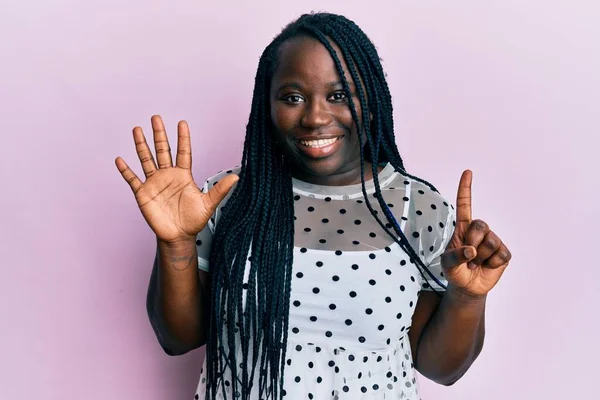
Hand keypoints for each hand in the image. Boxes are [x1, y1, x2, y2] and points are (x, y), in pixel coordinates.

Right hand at [115, 115, 237, 243]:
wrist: (179, 236)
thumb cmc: (194, 219)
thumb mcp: (209, 203)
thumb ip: (220, 190)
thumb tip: (236, 178)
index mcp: (183, 175)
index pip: (183, 152)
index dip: (183, 138)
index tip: (182, 122)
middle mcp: (168, 175)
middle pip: (162, 150)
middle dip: (159, 134)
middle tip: (156, 117)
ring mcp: (154, 183)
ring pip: (146, 159)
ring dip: (141, 145)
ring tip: (137, 129)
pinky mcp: (143, 193)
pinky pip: (133, 179)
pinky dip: (126, 170)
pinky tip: (120, 159)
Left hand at [440, 170, 511, 296]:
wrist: (467, 286)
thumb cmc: (455, 270)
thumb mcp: (447, 264)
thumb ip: (454, 256)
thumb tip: (471, 250)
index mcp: (463, 228)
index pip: (465, 205)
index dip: (466, 189)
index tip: (468, 172)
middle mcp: (479, 231)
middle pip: (481, 225)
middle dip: (472, 242)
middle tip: (468, 256)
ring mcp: (493, 241)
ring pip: (491, 241)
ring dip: (481, 256)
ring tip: (476, 263)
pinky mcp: (503, 253)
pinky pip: (500, 254)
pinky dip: (491, 264)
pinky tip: (487, 266)